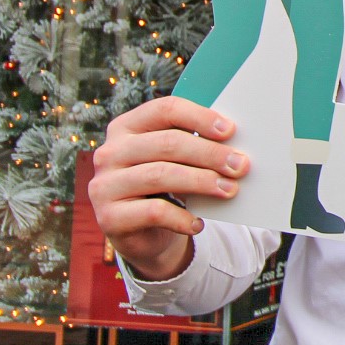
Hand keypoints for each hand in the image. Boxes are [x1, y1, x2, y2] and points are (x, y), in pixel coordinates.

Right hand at [90, 97, 248, 281]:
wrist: (140, 234)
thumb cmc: (164, 187)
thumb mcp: (174, 161)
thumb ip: (193, 146)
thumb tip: (234, 146)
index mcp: (126, 127)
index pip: (164, 110)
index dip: (199, 117)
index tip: (230, 130)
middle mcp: (110, 152)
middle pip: (167, 143)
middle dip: (209, 153)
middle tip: (240, 165)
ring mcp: (105, 185)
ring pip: (161, 175)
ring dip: (202, 182)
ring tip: (229, 189)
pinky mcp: (109, 217)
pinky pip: (154, 212)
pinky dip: (182, 218)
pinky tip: (199, 223)